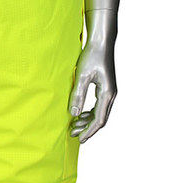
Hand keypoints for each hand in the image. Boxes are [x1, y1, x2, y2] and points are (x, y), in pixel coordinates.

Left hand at [68, 12, 116, 143]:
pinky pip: (99, 106)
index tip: (79, 139)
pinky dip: (90, 113)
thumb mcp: (82, 76)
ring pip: (100, 113)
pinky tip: (80, 114)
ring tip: (73, 125)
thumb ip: (78, 95)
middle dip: (87, 128)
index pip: (99, 119)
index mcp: (107, 94)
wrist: (101, 42)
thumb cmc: (92, 56)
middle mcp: (111, 95)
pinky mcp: (106, 88)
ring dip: (88, 121)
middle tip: (72, 133)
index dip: (89, 131)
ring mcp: (110, 92)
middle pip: (101, 119)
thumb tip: (74, 114)